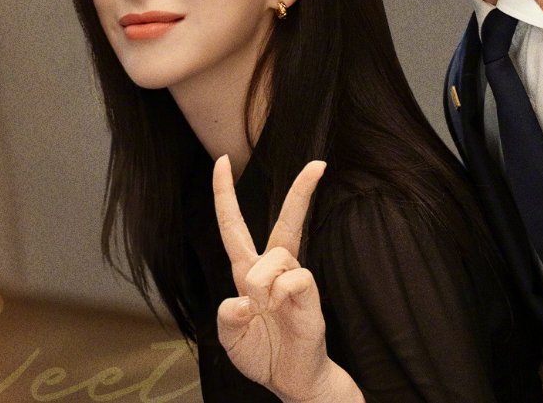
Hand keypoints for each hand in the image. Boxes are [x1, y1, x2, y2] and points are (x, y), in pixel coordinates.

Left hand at [214, 155, 358, 402]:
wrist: (289, 381)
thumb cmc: (261, 353)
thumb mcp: (228, 336)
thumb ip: (226, 314)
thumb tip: (244, 298)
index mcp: (247, 272)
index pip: (234, 226)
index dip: (225, 194)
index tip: (223, 161)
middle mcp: (273, 270)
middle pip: (286, 222)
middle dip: (301, 192)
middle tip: (318, 164)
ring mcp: (294, 282)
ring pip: (277, 255)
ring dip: (262, 281)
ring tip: (263, 308)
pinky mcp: (310, 296)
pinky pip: (295, 278)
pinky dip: (280, 293)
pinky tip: (279, 309)